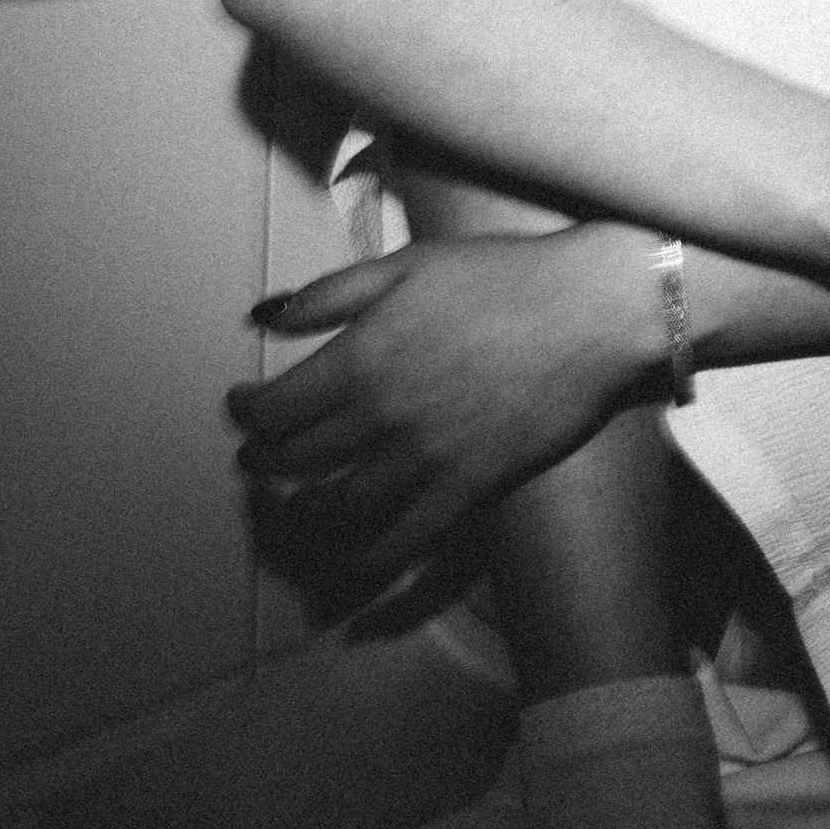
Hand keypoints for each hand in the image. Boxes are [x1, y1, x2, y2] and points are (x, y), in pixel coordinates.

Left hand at [227, 229, 648, 613]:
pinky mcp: (466, 491)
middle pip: (296, 461)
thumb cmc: (501, 276)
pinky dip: (362, 564)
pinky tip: (345, 562)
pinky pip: (400, 545)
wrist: (588, 312)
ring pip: (335, 508)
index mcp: (362, 357)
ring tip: (289, 504)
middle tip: (256, 459)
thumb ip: (333, 293)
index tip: (241, 406)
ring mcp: (423, 461)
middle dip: (263, 463)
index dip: (246, 413)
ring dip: (299, 512)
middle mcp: (382, 417)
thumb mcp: (408, 265)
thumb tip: (267, 316)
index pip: (274, 409)